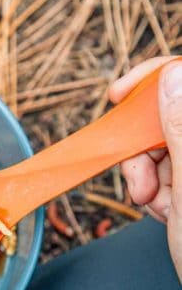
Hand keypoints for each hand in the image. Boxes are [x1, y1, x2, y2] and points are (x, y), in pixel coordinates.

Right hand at [110, 56, 181, 280]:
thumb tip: (170, 77)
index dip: (155, 78)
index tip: (116, 96)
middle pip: (172, 117)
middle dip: (144, 151)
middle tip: (140, 188)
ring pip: (165, 146)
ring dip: (149, 176)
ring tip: (159, 209)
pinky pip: (169, 168)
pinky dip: (158, 189)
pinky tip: (166, 212)